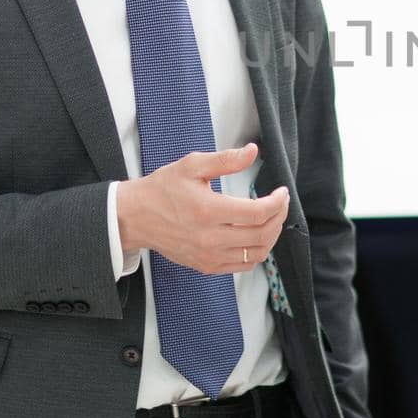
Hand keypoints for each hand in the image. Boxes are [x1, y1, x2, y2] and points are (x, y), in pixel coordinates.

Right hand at [116, 144, 288, 274]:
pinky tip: (257, 236)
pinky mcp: (206, 266)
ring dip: (271, 236)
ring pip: (256, 254)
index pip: (257, 213)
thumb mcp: (192, 165)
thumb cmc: (162, 189)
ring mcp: (208, 256)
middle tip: (280, 203)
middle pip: (261, 234)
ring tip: (272, 219)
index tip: (282, 192)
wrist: (136, 217)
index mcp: (208, 211)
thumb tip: (252, 152)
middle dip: (279, 217)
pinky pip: (242, 265)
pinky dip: (257, 252)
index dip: (277, 202)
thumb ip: (225, 160)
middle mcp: (209, 238)